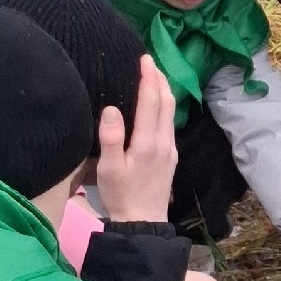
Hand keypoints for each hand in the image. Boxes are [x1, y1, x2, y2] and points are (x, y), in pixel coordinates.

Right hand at [97, 59, 178, 222]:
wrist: (143, 222)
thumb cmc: (121, 195)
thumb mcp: (109, 169)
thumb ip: (111, 138)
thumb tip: (112, 109)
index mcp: (148, 142)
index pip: (151, 101)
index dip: (148, 77)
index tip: (145, 58)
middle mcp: (164, 142)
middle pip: (167, 102)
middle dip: (159, 78)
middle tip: (149, 61)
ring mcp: (170, 149)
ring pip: (171, 112)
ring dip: (163, 91)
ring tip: (153, 76)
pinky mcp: (170, 156)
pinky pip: (169, 122)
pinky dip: (164, 106)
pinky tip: (156, 105)